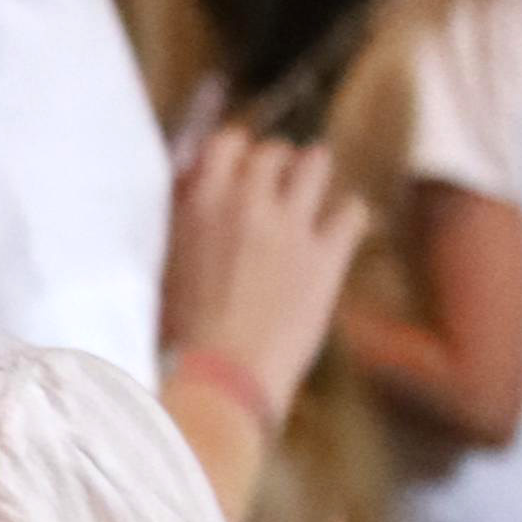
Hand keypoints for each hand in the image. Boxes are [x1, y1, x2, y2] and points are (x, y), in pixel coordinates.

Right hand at [163, 128, 359, 435]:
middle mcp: (246, 203)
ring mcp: (289, 227)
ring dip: (314, 174)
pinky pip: (352, 212)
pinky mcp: (326, 257)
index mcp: (200, 204)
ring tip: (312, 192)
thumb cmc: (183, 335)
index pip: (226, 143)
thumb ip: (189, 224)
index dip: (238, 152)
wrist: (222, 378)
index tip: (241, 167)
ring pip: (316, 163)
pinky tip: (340, 230)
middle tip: (277, 187)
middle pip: (273, 151)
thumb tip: (200, 198)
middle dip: (277, 165)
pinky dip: (349, 218)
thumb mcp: (169, 267)